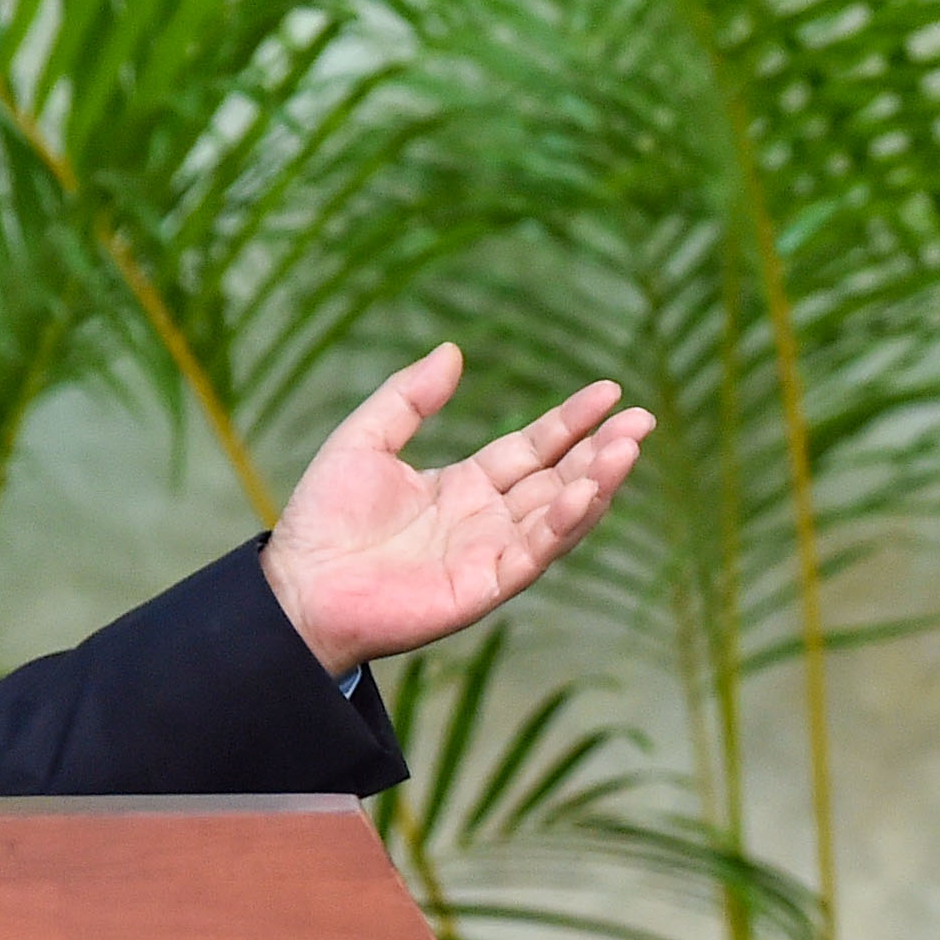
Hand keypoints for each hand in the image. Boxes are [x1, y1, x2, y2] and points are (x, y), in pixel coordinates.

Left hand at [261, 346, 653, 678]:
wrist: (296, 587)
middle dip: (602, 451)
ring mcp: (488, 556)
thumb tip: (452, 351)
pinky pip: (535, 554)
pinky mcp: (483, 588)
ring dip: (597, 483)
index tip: (610, 392)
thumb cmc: (320, 520)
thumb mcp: (364, 440)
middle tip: (643, 420)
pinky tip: (590, 493)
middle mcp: (486, 521)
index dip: (571, 422)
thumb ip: (409, 398)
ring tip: (629, 448)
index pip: (532, 449)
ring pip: (558, 516)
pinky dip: (565, 524)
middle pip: (558, 480)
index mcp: (464, 486)